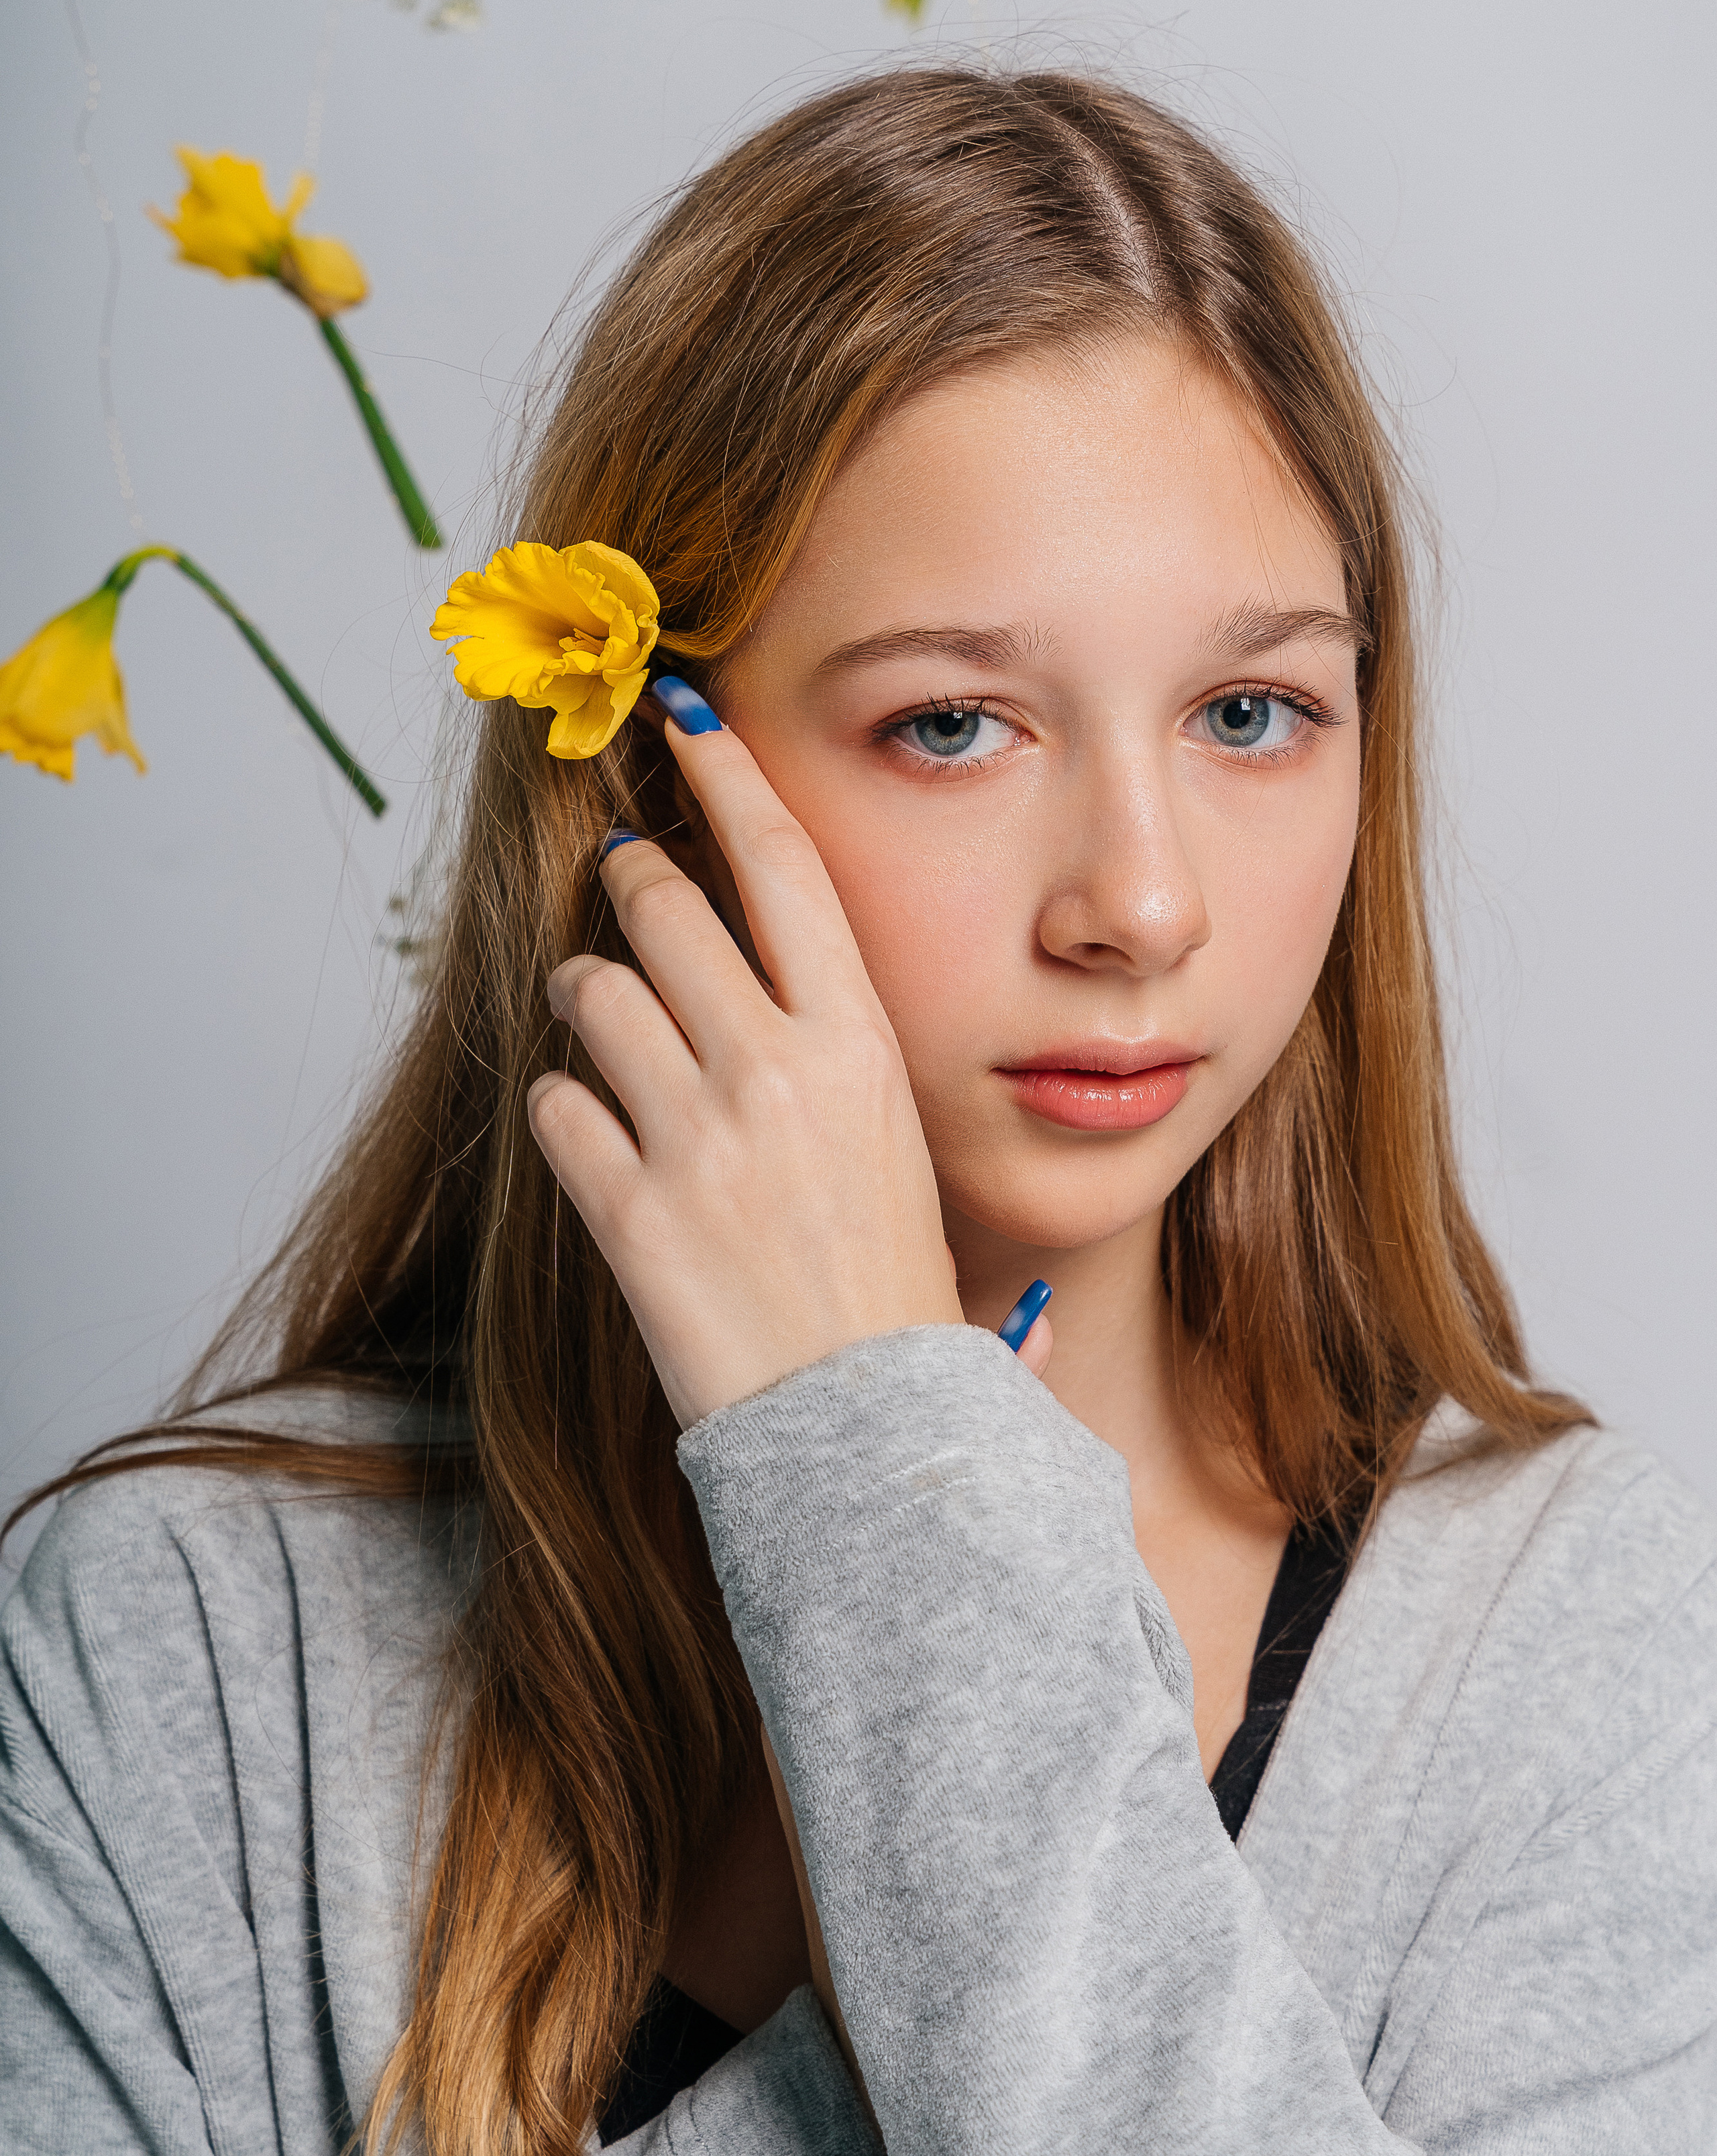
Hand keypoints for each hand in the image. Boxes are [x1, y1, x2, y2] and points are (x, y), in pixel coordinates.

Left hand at [528, 707, 963, 1427]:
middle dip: (635, 880)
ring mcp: (696, 1136)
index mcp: (863, 1044)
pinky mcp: (627, 1210)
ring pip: (594, 993)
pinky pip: (558, 1107)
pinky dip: (564, 1109)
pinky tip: (592, 1133)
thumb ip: (868, 1083)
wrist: (871, 1439)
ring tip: (602, 1013)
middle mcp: (776, 1068)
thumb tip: (834, 1020)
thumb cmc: (902, 1304)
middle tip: (628, 878)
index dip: (729, 774)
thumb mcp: (918, 1165)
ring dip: (588, 991)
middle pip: (665, 906)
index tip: (687, 716)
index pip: (785, 865)